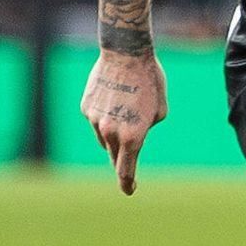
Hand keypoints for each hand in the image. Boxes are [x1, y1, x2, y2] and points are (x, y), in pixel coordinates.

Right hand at [81, 48, 167, 193]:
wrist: (125, 54)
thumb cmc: (150, 80)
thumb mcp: (160, 109)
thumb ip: (147, 128)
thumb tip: (133, 135)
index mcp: (133, 136)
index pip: (126, 169)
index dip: (127, 183)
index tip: (130, 191)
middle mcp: (111, 132)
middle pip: (115, 156)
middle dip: (122, 161)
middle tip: (127, 165)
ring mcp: (95, 120)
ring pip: (105, 138)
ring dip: (115, 134)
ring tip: (128, 112)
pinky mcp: (85, 108)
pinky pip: (97, 120)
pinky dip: (106, 116)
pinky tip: (115, 98)